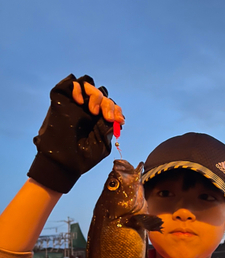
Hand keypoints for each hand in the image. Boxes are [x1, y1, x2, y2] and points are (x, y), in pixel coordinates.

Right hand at [27, 74, 124, 193]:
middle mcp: (88, 110)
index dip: (116, 110)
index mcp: (98, 120)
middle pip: (102, 95)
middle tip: (107, 117)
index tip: (118, 121)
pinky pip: (72, 84)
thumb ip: (109, 129)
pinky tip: (79, 101)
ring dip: (96, 95)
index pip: (111, 106)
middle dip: (108, 105)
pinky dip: (78, 88)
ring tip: (93, 110)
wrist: (63, 162)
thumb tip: (116, 118)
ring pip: (89, 87)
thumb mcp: (102, 144)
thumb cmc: (82, 157)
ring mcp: (75, 104)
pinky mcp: (62, 100)